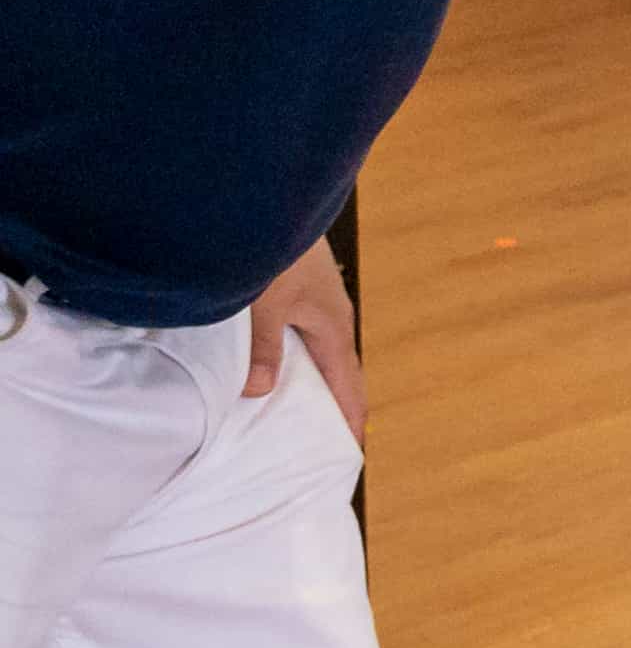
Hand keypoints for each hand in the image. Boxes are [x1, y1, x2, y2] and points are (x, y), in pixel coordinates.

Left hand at [241, 236, 365, 440]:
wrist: (266, 198)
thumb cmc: (271, 249)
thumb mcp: (262, 303)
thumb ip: (261, 348)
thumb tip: (260, 391)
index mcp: (333, 323)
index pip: (348, 381)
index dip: (349, 416)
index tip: (352, 449)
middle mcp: (329, 315)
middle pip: (335, 369)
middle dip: (332, 402)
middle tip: (321, 439)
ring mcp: (313, 300)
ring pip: (314, 351)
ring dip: (308, 379)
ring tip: (291, 409)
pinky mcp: (295, 288)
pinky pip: (298, 336)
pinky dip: (291, 358)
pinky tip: (269, 364)